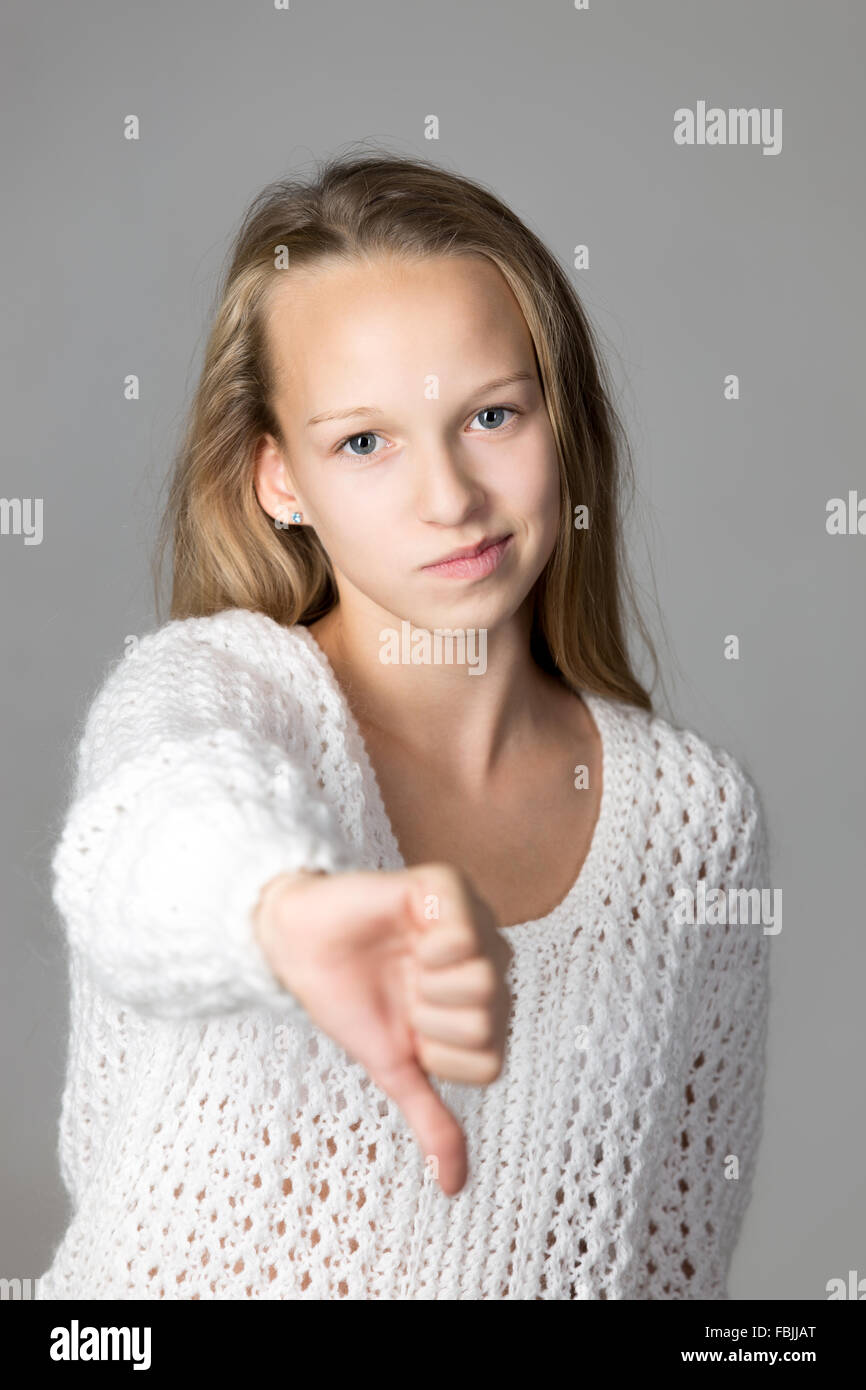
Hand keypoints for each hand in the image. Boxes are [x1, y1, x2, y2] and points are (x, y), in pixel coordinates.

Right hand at [252, 862, 512, 1194]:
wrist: (296, 948)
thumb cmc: (350, 1000)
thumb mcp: (393, 1067)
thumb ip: (431, 1119)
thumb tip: (454, 1187)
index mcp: (482, 1007)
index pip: (490, 1061)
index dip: (437, 1054)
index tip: (407, 1028)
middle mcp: (488, 962)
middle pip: (489, 1022)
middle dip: (430, 1019)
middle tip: (404, 991)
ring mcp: (472, 922)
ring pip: (485, 985)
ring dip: (428, 986)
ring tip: (406, 963)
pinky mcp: (446, 887)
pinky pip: (467, 934)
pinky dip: (432, 946)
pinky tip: (411, 933)